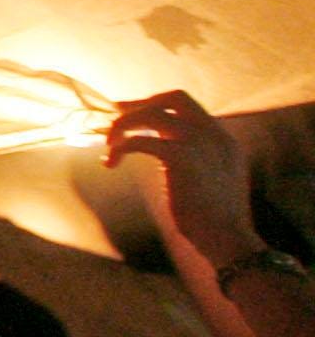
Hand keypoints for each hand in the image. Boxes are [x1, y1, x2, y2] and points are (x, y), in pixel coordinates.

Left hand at [106, 93, 261, 271]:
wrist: (227, 238)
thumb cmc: (214, 218)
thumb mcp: (213, 179)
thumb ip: (198, 158)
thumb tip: (163, 147)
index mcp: (224, 139)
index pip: (189, 106)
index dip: (157, 105)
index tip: (132, 113)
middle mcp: (214, 135)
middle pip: (175, 98)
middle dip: (142, 103)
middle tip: (116, 117)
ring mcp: (199, 142)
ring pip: (151, 114)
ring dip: (123, 125)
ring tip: (109, 144)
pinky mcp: (181, 156)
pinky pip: (138, 140)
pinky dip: (119, 148)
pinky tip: (110, 163)